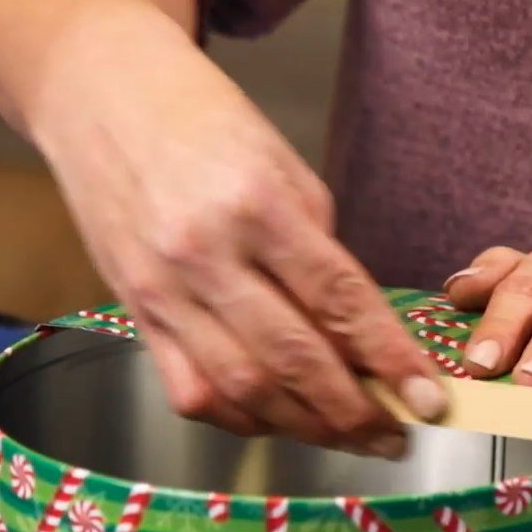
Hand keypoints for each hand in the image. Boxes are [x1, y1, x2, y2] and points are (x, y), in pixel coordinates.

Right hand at [23, 6, 446, 453]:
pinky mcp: (135, 313)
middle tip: (397, 434)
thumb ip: (318, 251)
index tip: (430, 399)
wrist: (102, 95)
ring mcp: (161, 291)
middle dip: (354, 411)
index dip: (390, 359)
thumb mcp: (281, 165)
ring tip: (349, 436)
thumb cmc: (202, 121)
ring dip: (304, 427)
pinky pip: (191, 393)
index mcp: (255, 205)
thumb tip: (359, 335)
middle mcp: (203, 254)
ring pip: (242, 390)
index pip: (338, 300)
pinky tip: (279, 418)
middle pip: (292, 360)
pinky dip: (241, 418)